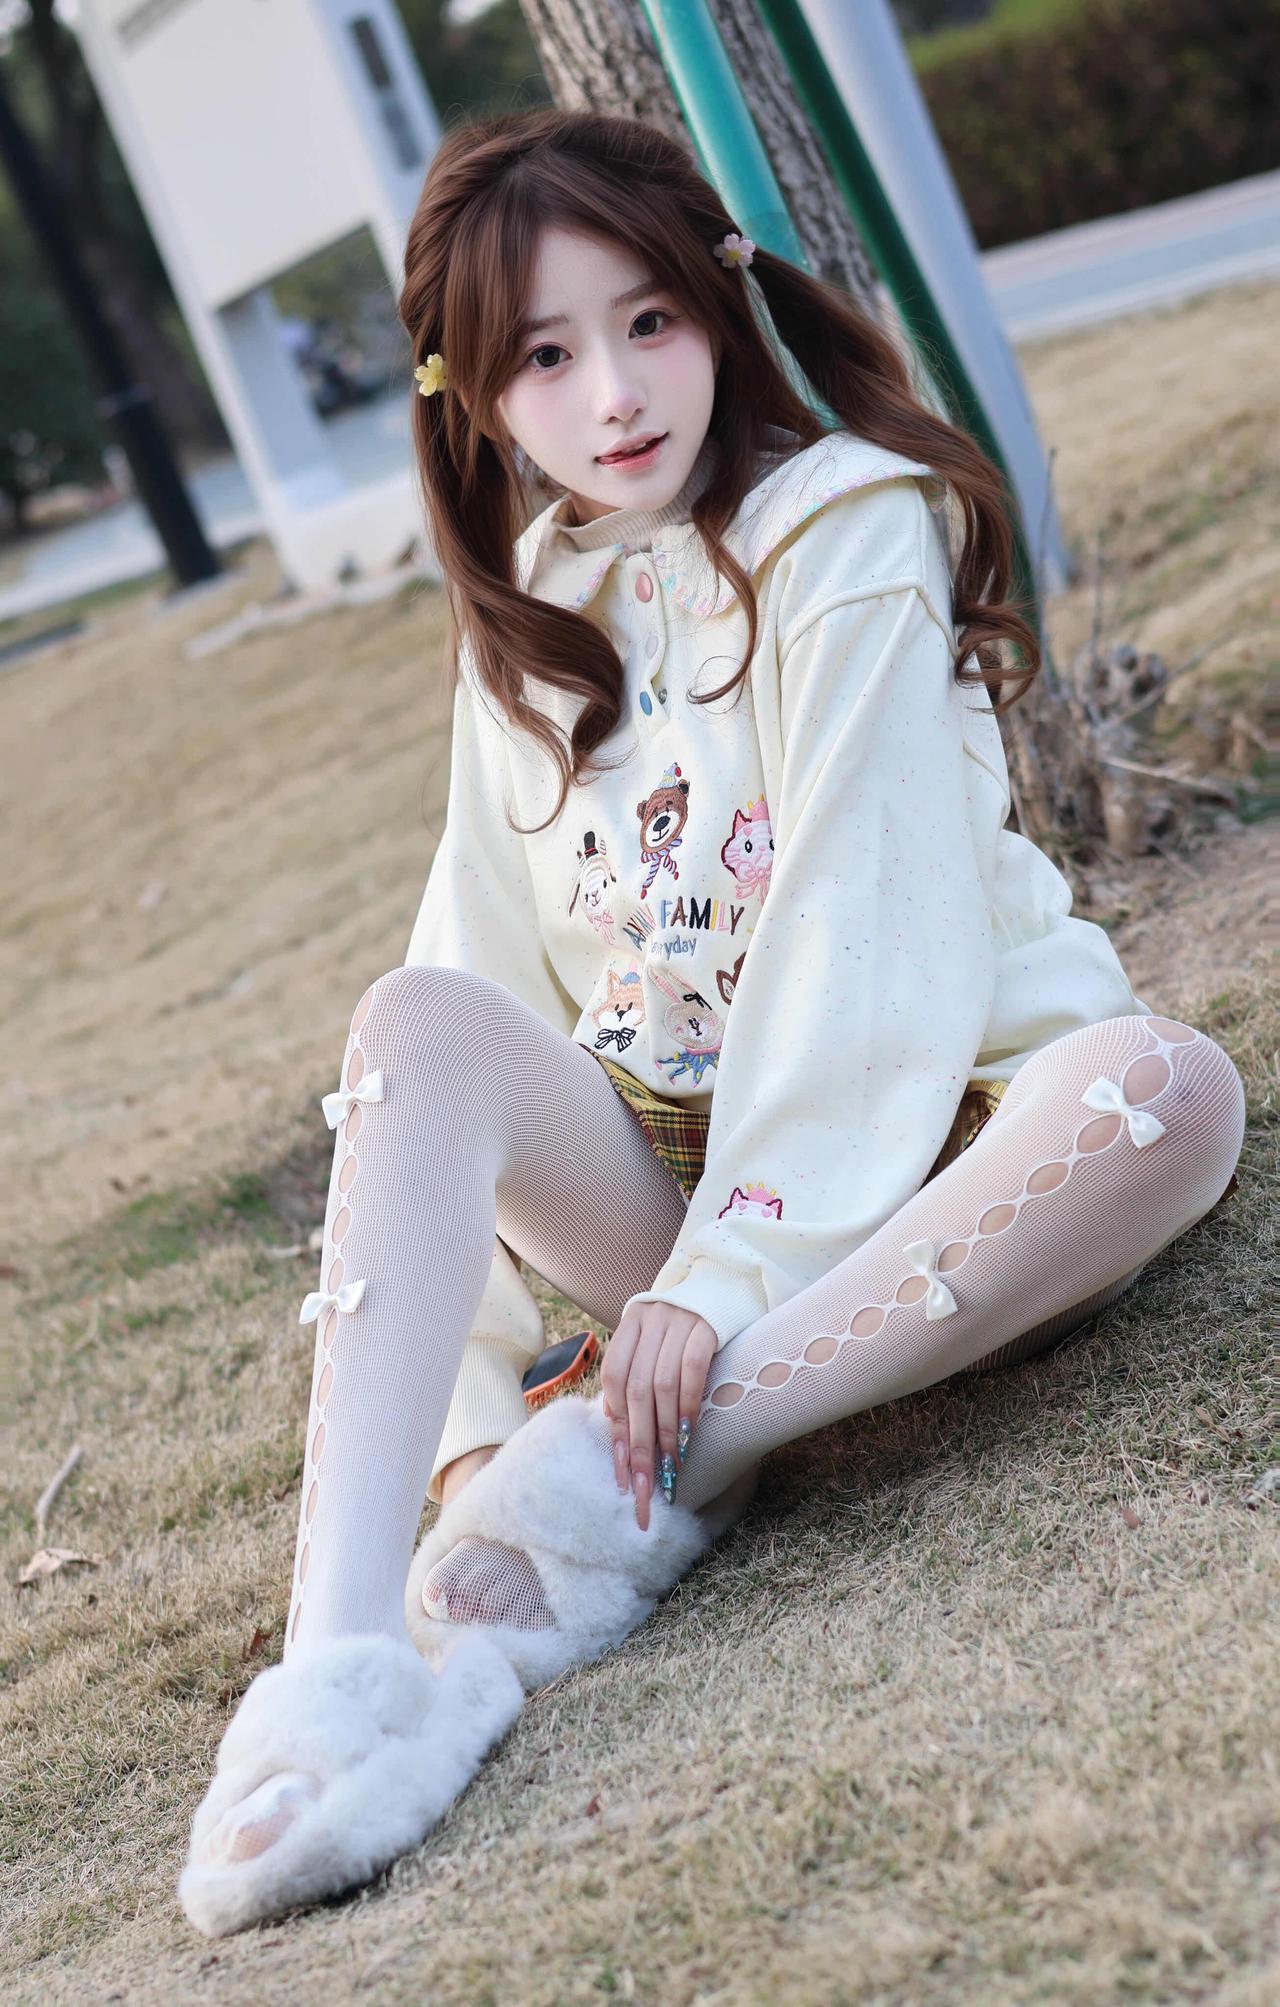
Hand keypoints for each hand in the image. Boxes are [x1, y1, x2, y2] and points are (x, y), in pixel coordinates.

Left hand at [602, 1302, 716, 1529]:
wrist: (730, 1276)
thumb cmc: (689, 1320)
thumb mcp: (655, 1339)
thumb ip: (634, 1372)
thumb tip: (614, 1422)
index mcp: (631, 1323)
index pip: (613, 1382)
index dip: (617, 1429)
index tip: (622, 1471)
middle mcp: (650, 1319)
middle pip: (635, 1391)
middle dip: (638, 1443)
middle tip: (644, 1484)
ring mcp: (679, 1320)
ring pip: (662, 1386)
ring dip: (665, 1431)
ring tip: (670, 1464)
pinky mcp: (708, 1326)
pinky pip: (692, 1372)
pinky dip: (688, 1407)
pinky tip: (689, 1434)